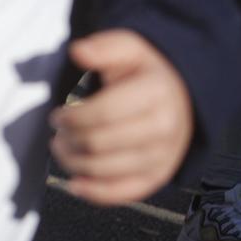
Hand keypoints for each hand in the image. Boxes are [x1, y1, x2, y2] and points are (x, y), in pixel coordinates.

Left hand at [51, 30, 193, 204]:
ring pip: (107, 170)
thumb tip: (78, 51)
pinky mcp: (159, 176)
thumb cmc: (146, 71)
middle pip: (100, 144)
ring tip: (62, 148)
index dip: (71, 117)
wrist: (183, 96)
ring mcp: (164, 156)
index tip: (56, 115)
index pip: (103, 114)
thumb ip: (103, 47)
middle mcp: (164, 129)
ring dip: (73, 163)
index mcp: (156, 94)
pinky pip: (126, 193)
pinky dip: (97, 193)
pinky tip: (75, 185)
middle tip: (58, 131)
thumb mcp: (129, 48)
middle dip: (68, 139)